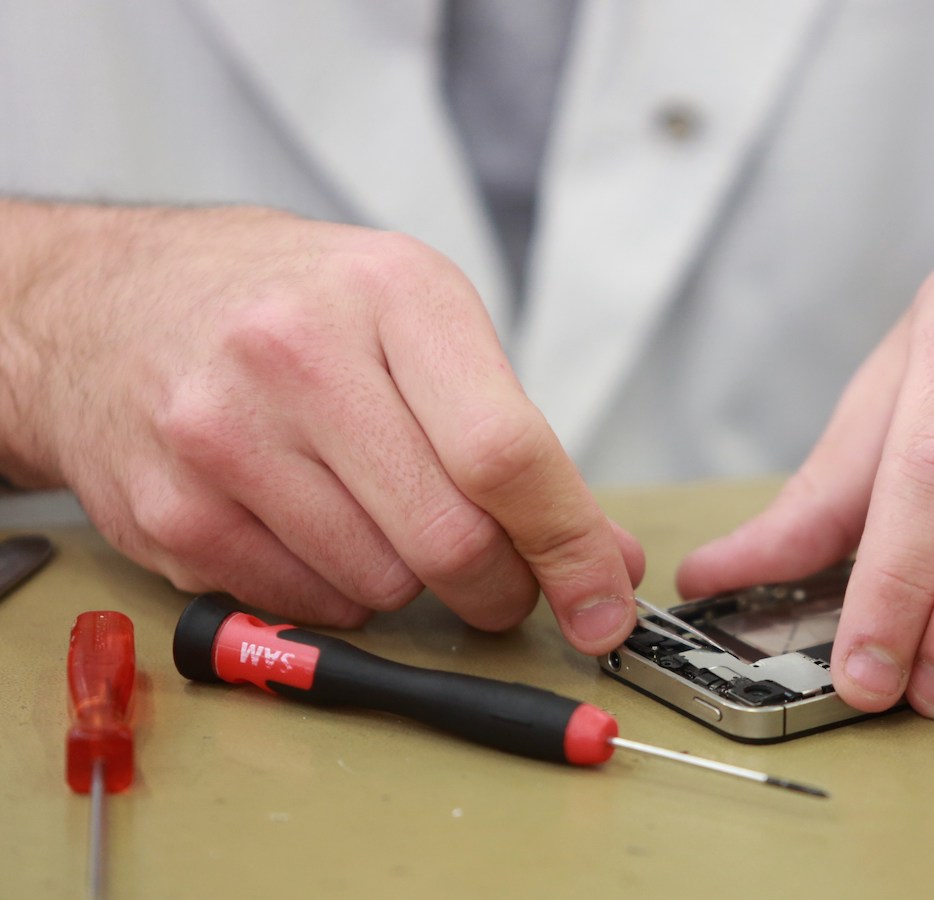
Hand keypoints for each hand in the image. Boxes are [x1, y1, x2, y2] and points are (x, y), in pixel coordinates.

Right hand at [0, 204, 640, 648]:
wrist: (111, 302)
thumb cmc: (294, 308)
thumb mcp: (419, 320)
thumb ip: (516, 436)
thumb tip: (602, 558)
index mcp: (392, 295)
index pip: (505, 452)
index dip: (568, 547)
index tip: (603, 603)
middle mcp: (298, 357)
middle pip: (449, 537)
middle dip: (500, 586)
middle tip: (500, 579)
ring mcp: (222, 437)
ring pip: (382, 585)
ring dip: (411, 583)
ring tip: (380, 515)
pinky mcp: (171, 512)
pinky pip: (309, 606)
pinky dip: (339, 592)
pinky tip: (315, 527)